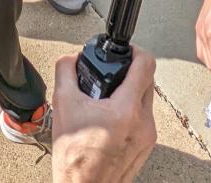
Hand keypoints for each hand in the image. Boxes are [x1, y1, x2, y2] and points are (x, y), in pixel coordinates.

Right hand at [53, 47, 157, 182]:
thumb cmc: (74, 159)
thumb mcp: (63, 105)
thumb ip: (66, 72)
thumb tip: (70, 59)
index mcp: (126, 110)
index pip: (145, 65)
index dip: (135, 51)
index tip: (126, 51)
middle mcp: (143, 123)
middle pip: (148, 80)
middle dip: (131, 71)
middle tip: (113, 72)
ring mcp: (148, 136)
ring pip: (146, 100)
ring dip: (131, 92)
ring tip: (109, 97)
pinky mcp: (146, 147)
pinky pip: (144, 118)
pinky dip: (131, 111)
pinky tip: (111, 117)